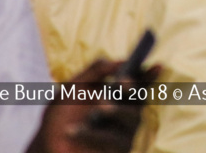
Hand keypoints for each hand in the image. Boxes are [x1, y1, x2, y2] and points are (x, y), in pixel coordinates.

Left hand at [28, 58, 161, 152]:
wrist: (48, 145)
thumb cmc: (62, 115)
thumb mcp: (73, 86)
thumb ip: (95, 69)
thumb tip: (119, 61)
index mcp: (119, 98)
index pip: (139, 85)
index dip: (149, 76)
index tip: (157, 66)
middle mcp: (125, 116)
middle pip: (140, 102)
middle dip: (133, 89)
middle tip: (122, 82)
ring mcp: (123, 135)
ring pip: (131, 120)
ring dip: (117, 110)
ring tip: (99, 104)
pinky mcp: (117, 150)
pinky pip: (111, 140)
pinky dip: (90, 133)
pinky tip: (71, 130)